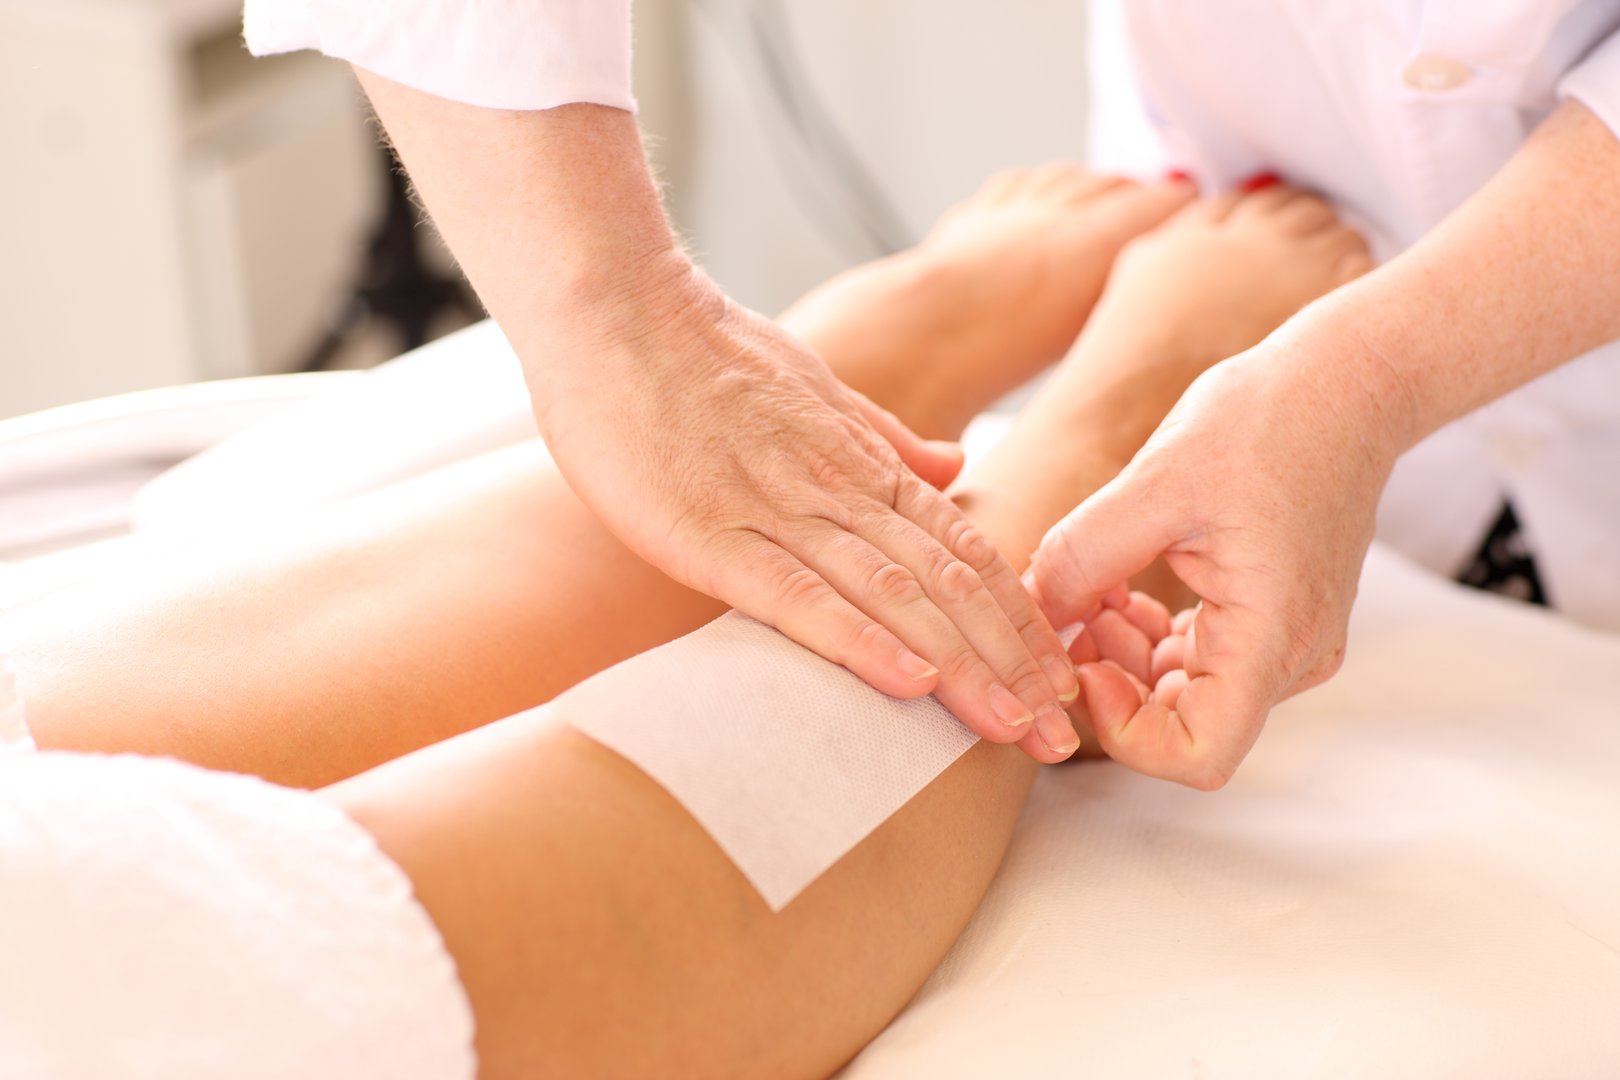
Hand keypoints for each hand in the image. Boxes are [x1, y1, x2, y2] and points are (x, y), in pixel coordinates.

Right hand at [533, 255, 1079, 751]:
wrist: (613, 304)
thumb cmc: (701, 349)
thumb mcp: (813, 387)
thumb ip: (884, 438)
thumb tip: (956, 467)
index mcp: (863, 464)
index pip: (966, 552)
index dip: (1020, 622)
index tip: (1062, 680)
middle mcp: (837, 489)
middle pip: (949, 586)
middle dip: (1011, 665)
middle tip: (1060, 736)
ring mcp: (775, 509)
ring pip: (894, 595)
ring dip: (961, 667)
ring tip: (1013, 730)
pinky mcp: (709, 531)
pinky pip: (794, 593)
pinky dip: (857, 638)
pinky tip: (906, 683)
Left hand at [1027, 333, 1401, 787]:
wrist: (1347, 382)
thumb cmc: (1268, 420)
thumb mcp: (1155, 482)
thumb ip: (1083, 556)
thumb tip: (1034, 612)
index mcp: (1274, 634)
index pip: (1198, 753)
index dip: (1124, 730)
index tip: (1083, 663)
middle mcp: (1293, 655)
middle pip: (1184, 724)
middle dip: (1112, 680)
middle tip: (1070, 609)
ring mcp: (1289, 641)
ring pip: (1185, 691)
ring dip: (1124, 654)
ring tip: (1089, 585)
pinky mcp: (1275, 618)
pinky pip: (1200, 656)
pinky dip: (1148, 635)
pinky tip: (1116, 584)